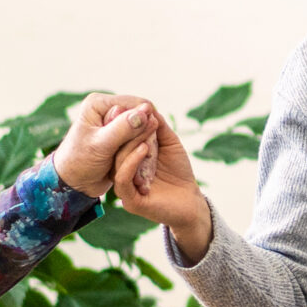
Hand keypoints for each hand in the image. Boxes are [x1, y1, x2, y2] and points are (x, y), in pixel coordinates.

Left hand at [50, 94, 157, 195]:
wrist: (74, 183)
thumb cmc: (80, 162)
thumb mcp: (101, 145)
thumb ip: (123, 128)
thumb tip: (146, 111)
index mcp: (99, 103)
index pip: (137, 104)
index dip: (144, 123)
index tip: (141, 145)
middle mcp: (107, 109)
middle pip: (142, 115)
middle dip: (142, 135)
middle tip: (132, 155)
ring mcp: (115, 122)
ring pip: (144, 128)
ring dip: (142, 144)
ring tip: (129, 159)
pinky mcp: (120, 135)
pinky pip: (141, 138)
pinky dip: (140, 149)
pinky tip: (133, 161)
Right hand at [112, 109, 212, 260]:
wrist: (191, 201)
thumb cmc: (178, 172)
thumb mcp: (169, 143)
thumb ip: (158, 127)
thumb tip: (147, 105)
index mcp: (126, 158)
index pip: (117, 138)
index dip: (121, 121)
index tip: (130, 105)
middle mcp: (121, 172)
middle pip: (115, 148)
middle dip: (127, 129)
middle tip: (138, 114)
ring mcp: (124, 187)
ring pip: (118, 162)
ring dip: (131, 143)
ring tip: (144, 129)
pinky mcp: (130, 200)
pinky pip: (123, 179)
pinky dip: (132, 162)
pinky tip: (144, 148)